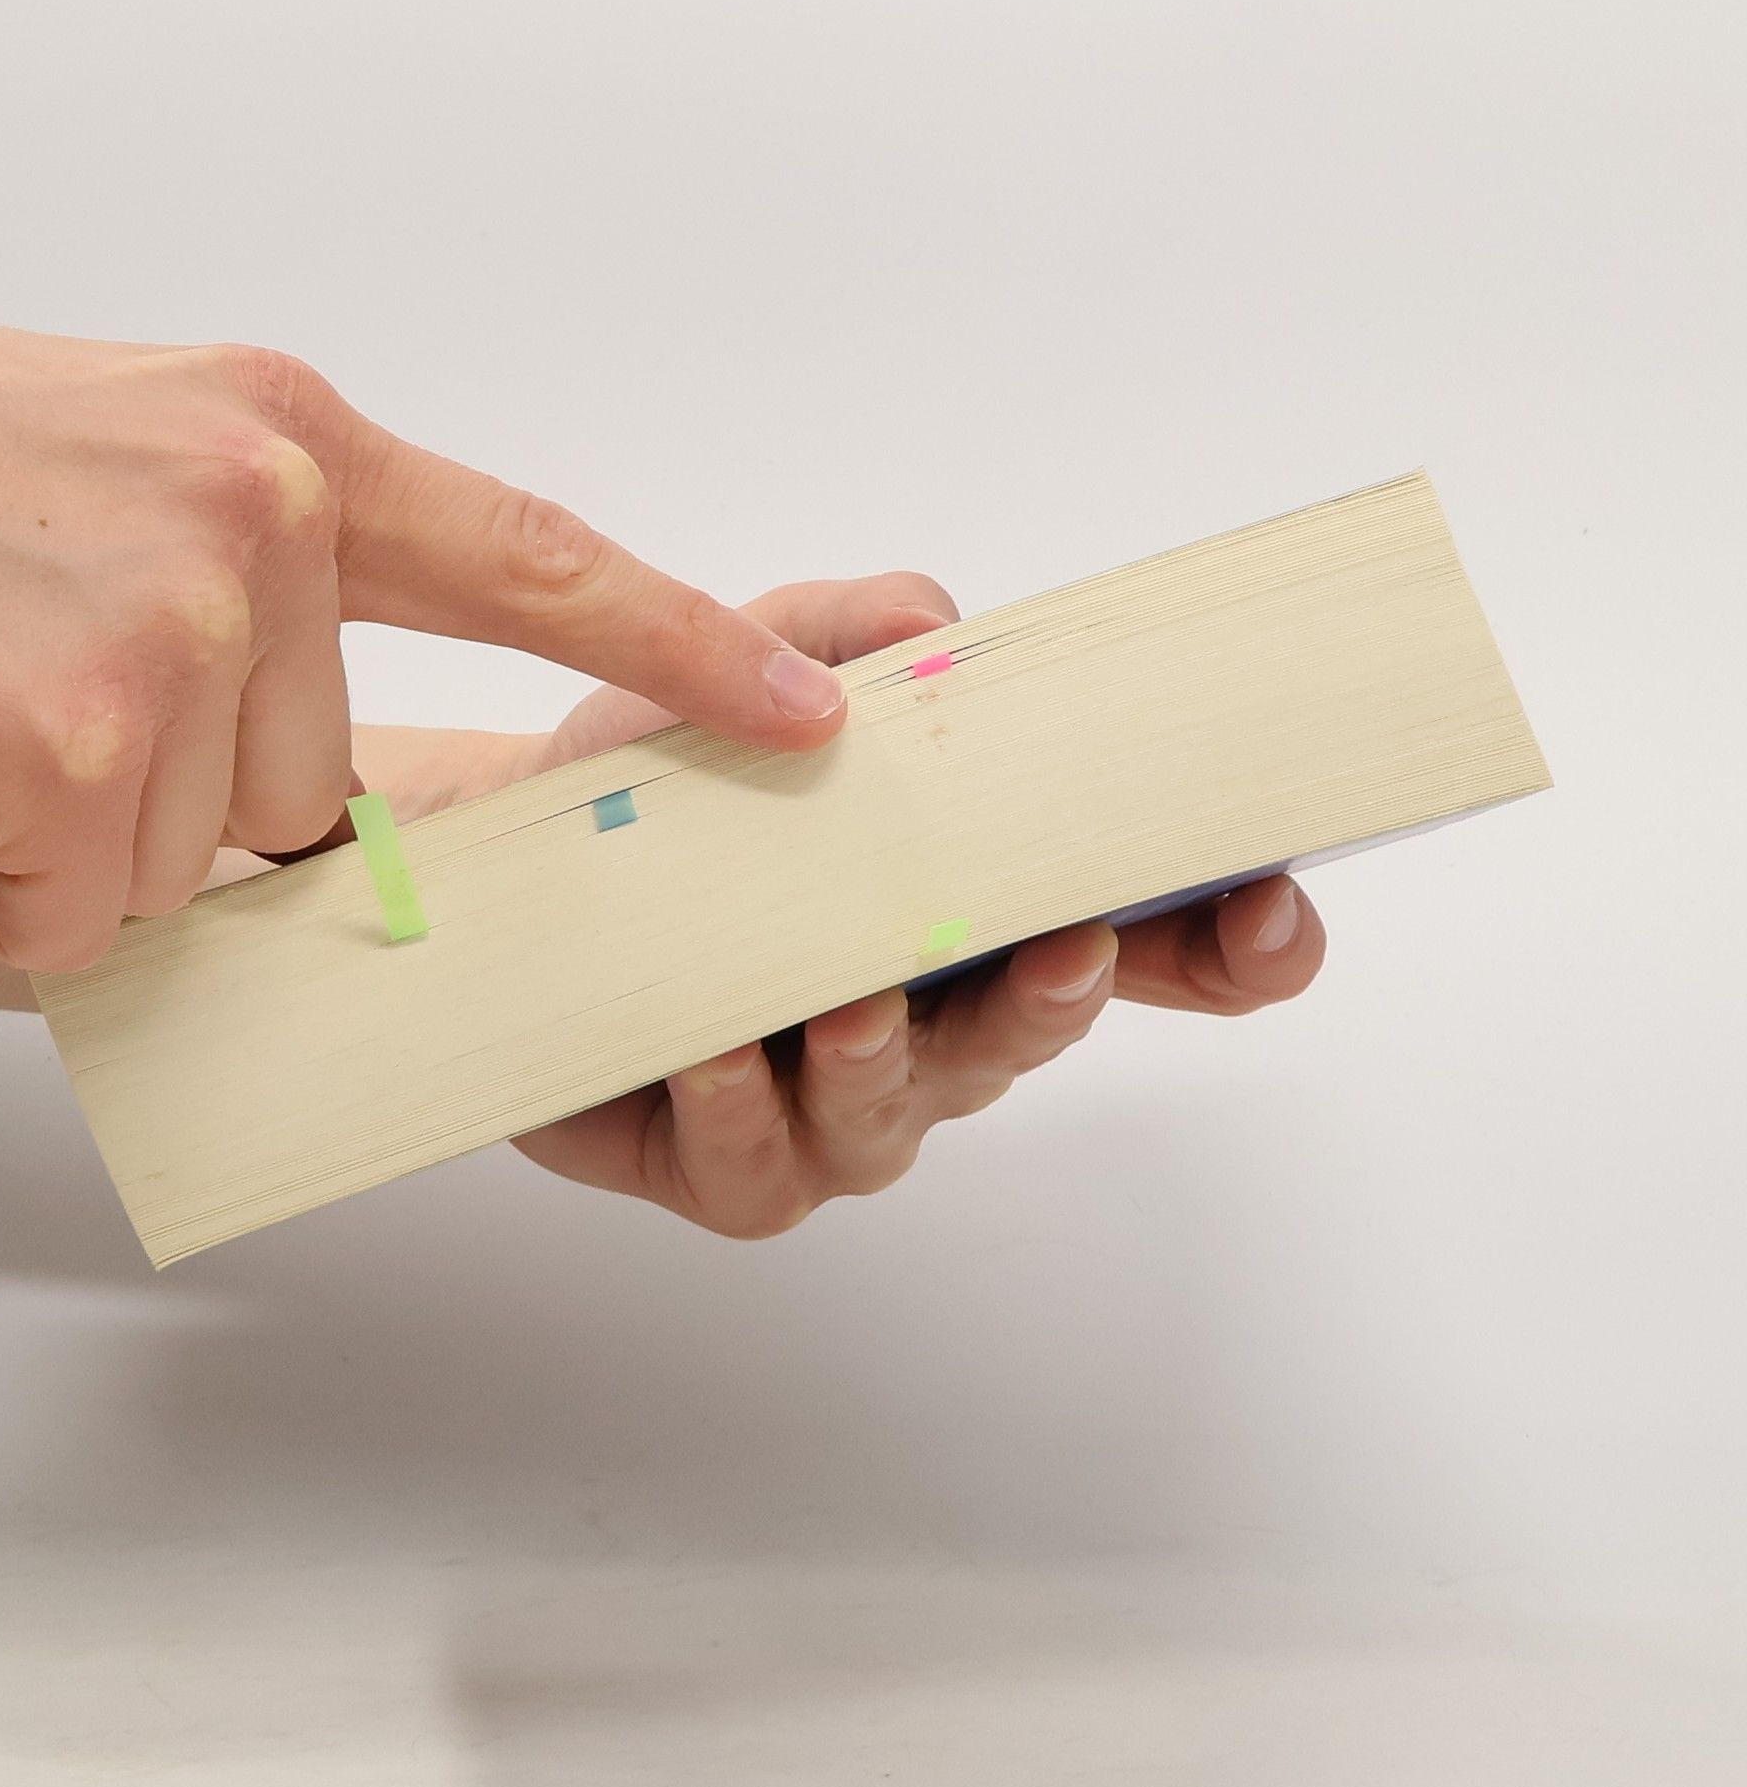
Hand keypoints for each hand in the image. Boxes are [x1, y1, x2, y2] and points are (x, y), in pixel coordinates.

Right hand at [0, 301, 847, 972]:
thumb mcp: (116, 471)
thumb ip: (250, 597)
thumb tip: (301, 794)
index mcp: (291, 444)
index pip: (536, 559)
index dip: (677, 646)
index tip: (799, 711)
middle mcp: (261, 514)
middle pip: (301, 791)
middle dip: (162, 799)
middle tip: (14, 688)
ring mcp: (180, 625)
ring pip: (185, 862)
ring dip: (57, 833)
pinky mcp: (78, 739)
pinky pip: (76, 912)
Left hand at [356, 573, 1326, 1238]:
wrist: (515, 869)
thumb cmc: (661, 786)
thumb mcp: (747, 671)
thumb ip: (849, 630)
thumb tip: (935, 622)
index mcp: (971, 909)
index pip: (1140, 941)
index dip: (1227, 941)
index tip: (1271, 903)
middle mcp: (928, 1017)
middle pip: (1032, 1033)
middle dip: (1059, 997)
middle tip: (1063, 944)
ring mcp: (833, 1103)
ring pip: (902, 1113)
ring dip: (892, 1061)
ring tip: (857, 1004)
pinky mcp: (730, 1161)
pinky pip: (758, 1164)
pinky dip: (741, 1109)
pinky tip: (715, 1050)